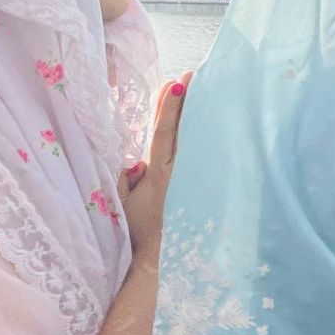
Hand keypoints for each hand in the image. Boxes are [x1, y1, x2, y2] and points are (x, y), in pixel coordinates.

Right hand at [117, 71, 192, 256]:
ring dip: (197, 115)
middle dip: (188, 102)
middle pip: (184, 130)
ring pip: (195, 140)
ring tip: (206, 88)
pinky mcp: (198, 185)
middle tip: (195, 74)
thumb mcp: (121, 204)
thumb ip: (125, 179)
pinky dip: (204, 136)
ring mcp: (191, 179)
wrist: (158, 259)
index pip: (164, 134)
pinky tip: (213, 121)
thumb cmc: (136, 230)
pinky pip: (201, 154)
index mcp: (159, 175)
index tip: (175, 84)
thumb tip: (136, 160)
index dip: (169, 108)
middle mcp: (179, 173)